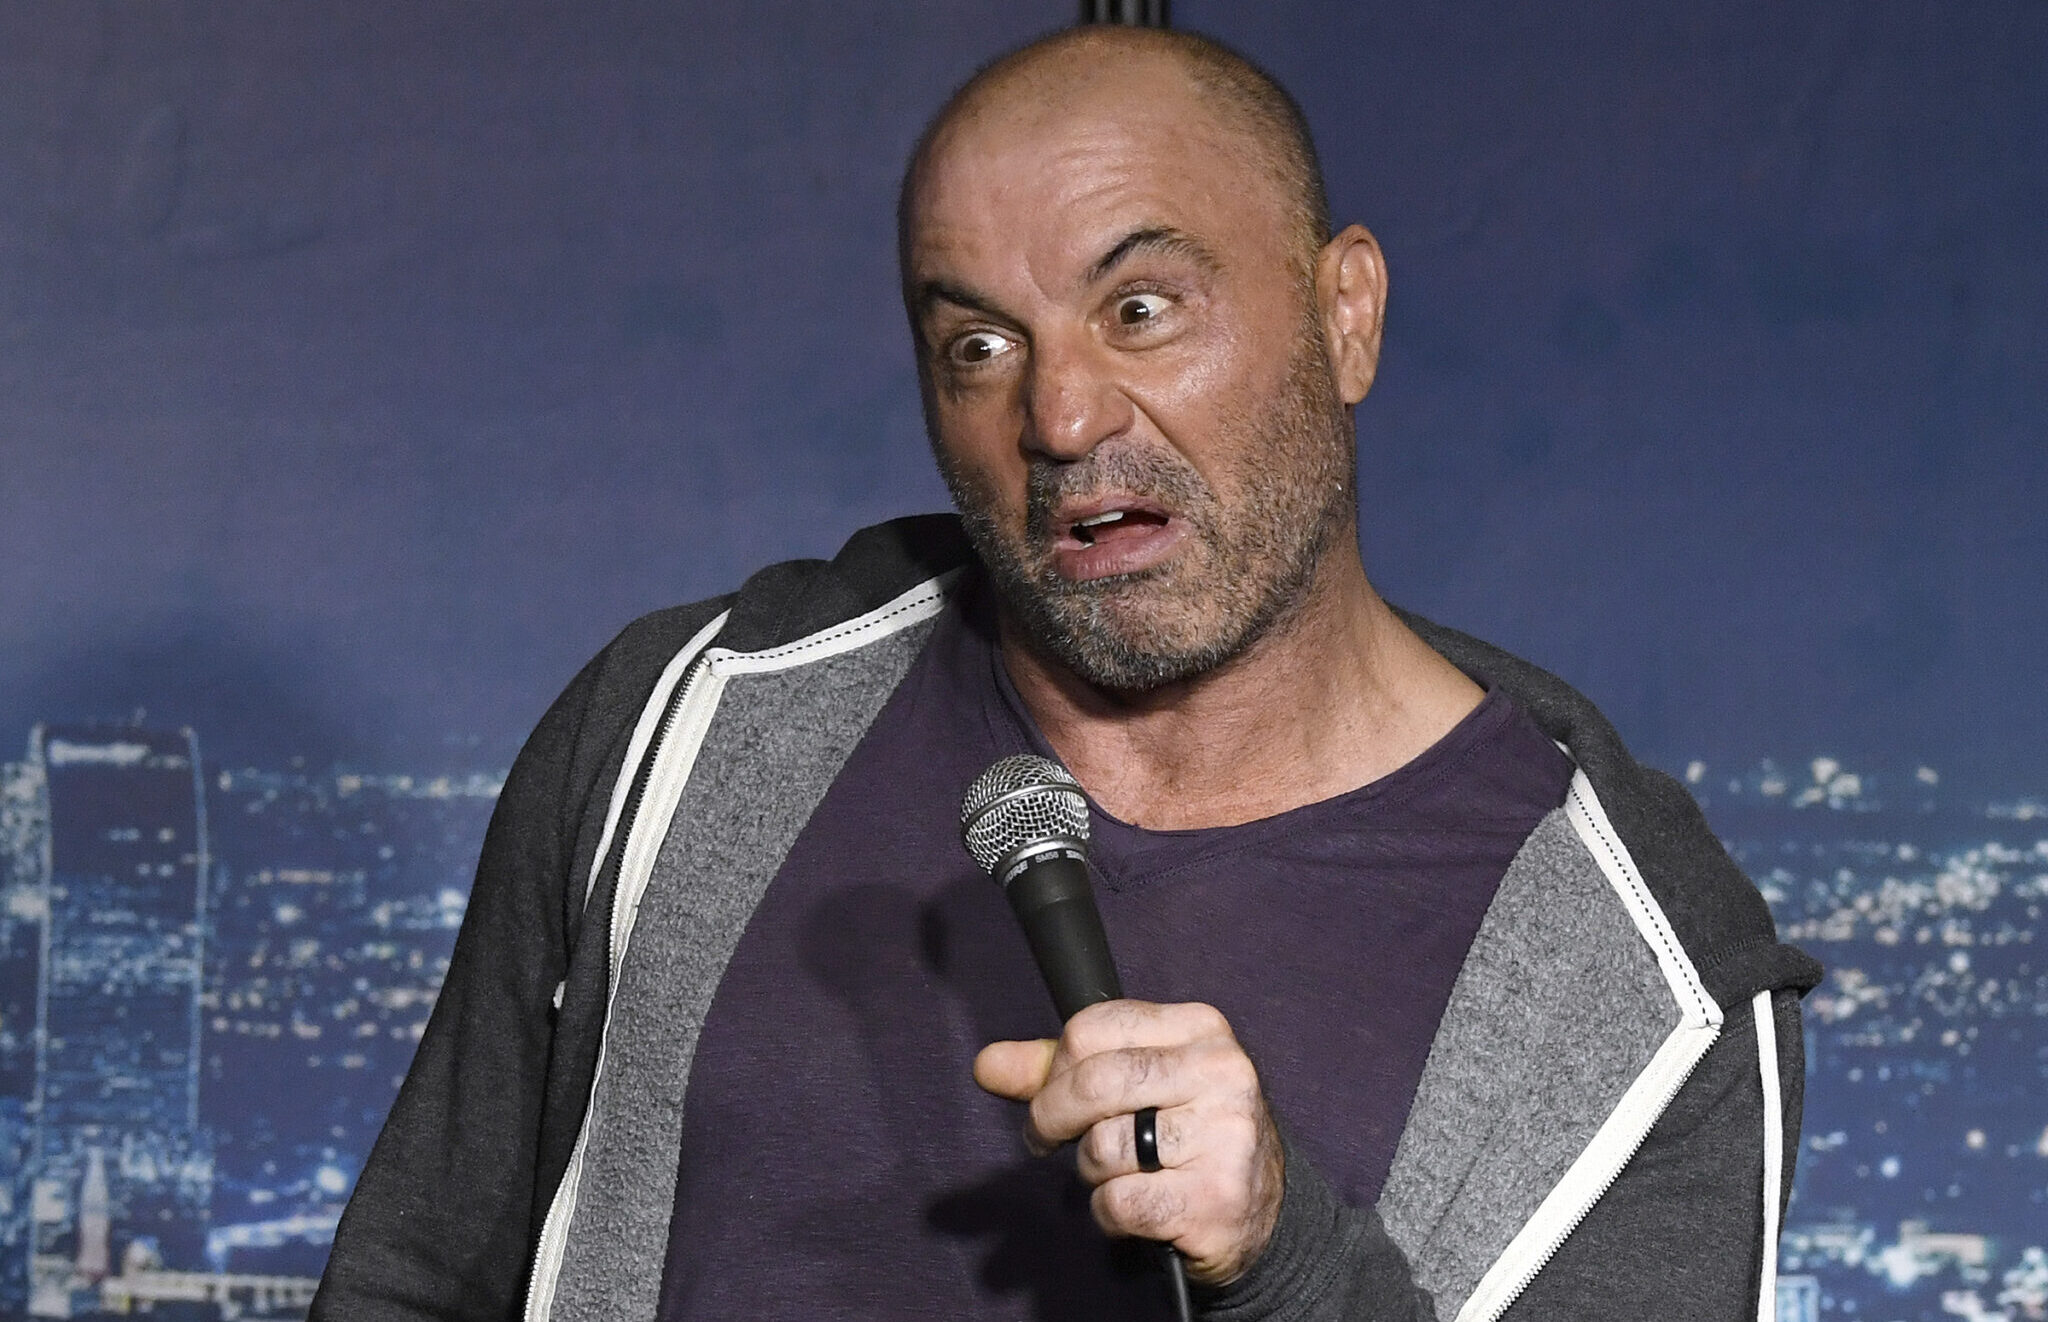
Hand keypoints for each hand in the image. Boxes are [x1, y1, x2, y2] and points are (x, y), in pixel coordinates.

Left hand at [974, 999, 1284, 1285]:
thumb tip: (988, 1064)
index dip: (1054, 1070)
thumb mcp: (1135, 1084)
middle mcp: (1221, 1071)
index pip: (1091, 1030)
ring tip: (1120, 1174)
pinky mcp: (1216, 1196)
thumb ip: (1059, 1069)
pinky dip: (1110, 1214)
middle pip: (1093, 1083)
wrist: (1259, 1213)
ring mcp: (1224, 1134)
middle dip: (1052, 1119)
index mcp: (1200, 1027)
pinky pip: (1119, 1201)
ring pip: (1102, 1146)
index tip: (1049, 1099)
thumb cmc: (1187, 1136)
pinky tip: (1137, 1208)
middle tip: (1047, 1140)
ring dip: (1092, 1172)